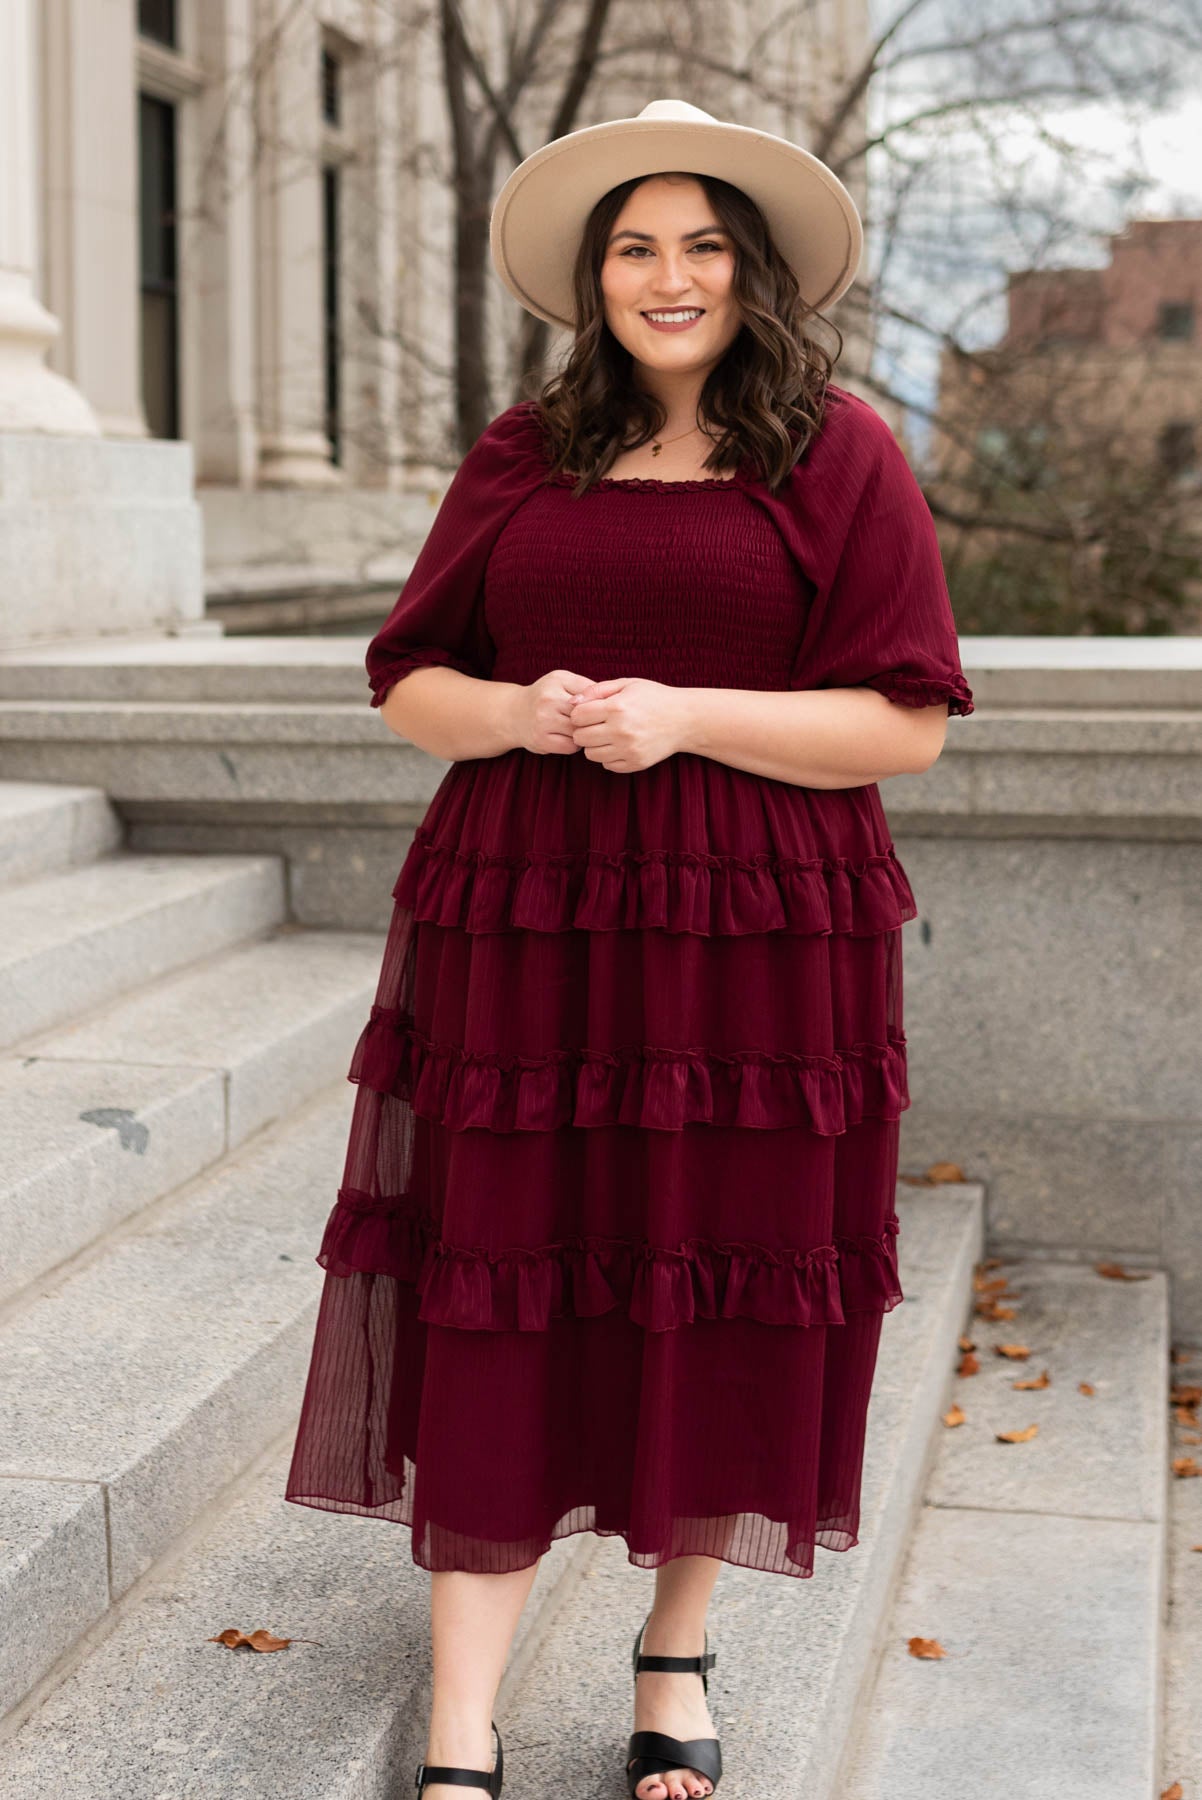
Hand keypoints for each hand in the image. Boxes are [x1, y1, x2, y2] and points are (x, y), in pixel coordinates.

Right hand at [509, 668, 597, 754]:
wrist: (513, 714)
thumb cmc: (545, 697)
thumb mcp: (562, 682)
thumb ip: (586, 687)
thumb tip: (612, 700)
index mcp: (557, 680)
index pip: (591, 693)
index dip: (600, 703)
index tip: (601, 708)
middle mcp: (548, 699)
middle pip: (586, 714)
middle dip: (592, 720)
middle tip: (592, 722)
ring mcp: (543, 721)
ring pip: (580, 731)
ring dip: (584, 733)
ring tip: (579, 729)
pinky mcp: (542, 740)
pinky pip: (571, 746)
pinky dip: (574, 744)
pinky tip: (568, 738)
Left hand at [568, 677, 688, 772]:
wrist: (685, 719)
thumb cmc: (654, 698)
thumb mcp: (627, 684)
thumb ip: (596, 690)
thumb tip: (571, 702)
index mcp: (616, 708)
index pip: (577, 717)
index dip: (579, 713)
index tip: (589, 711)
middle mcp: (621, 730)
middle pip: (580, 737)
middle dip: (583, 730)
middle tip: (596, 724)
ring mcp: (628, 750)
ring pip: (590, 754)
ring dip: (594, 745)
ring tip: (607, 734)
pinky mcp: (635, 763)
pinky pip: (607, 765)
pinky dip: (608, 756)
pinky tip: (619, 745)